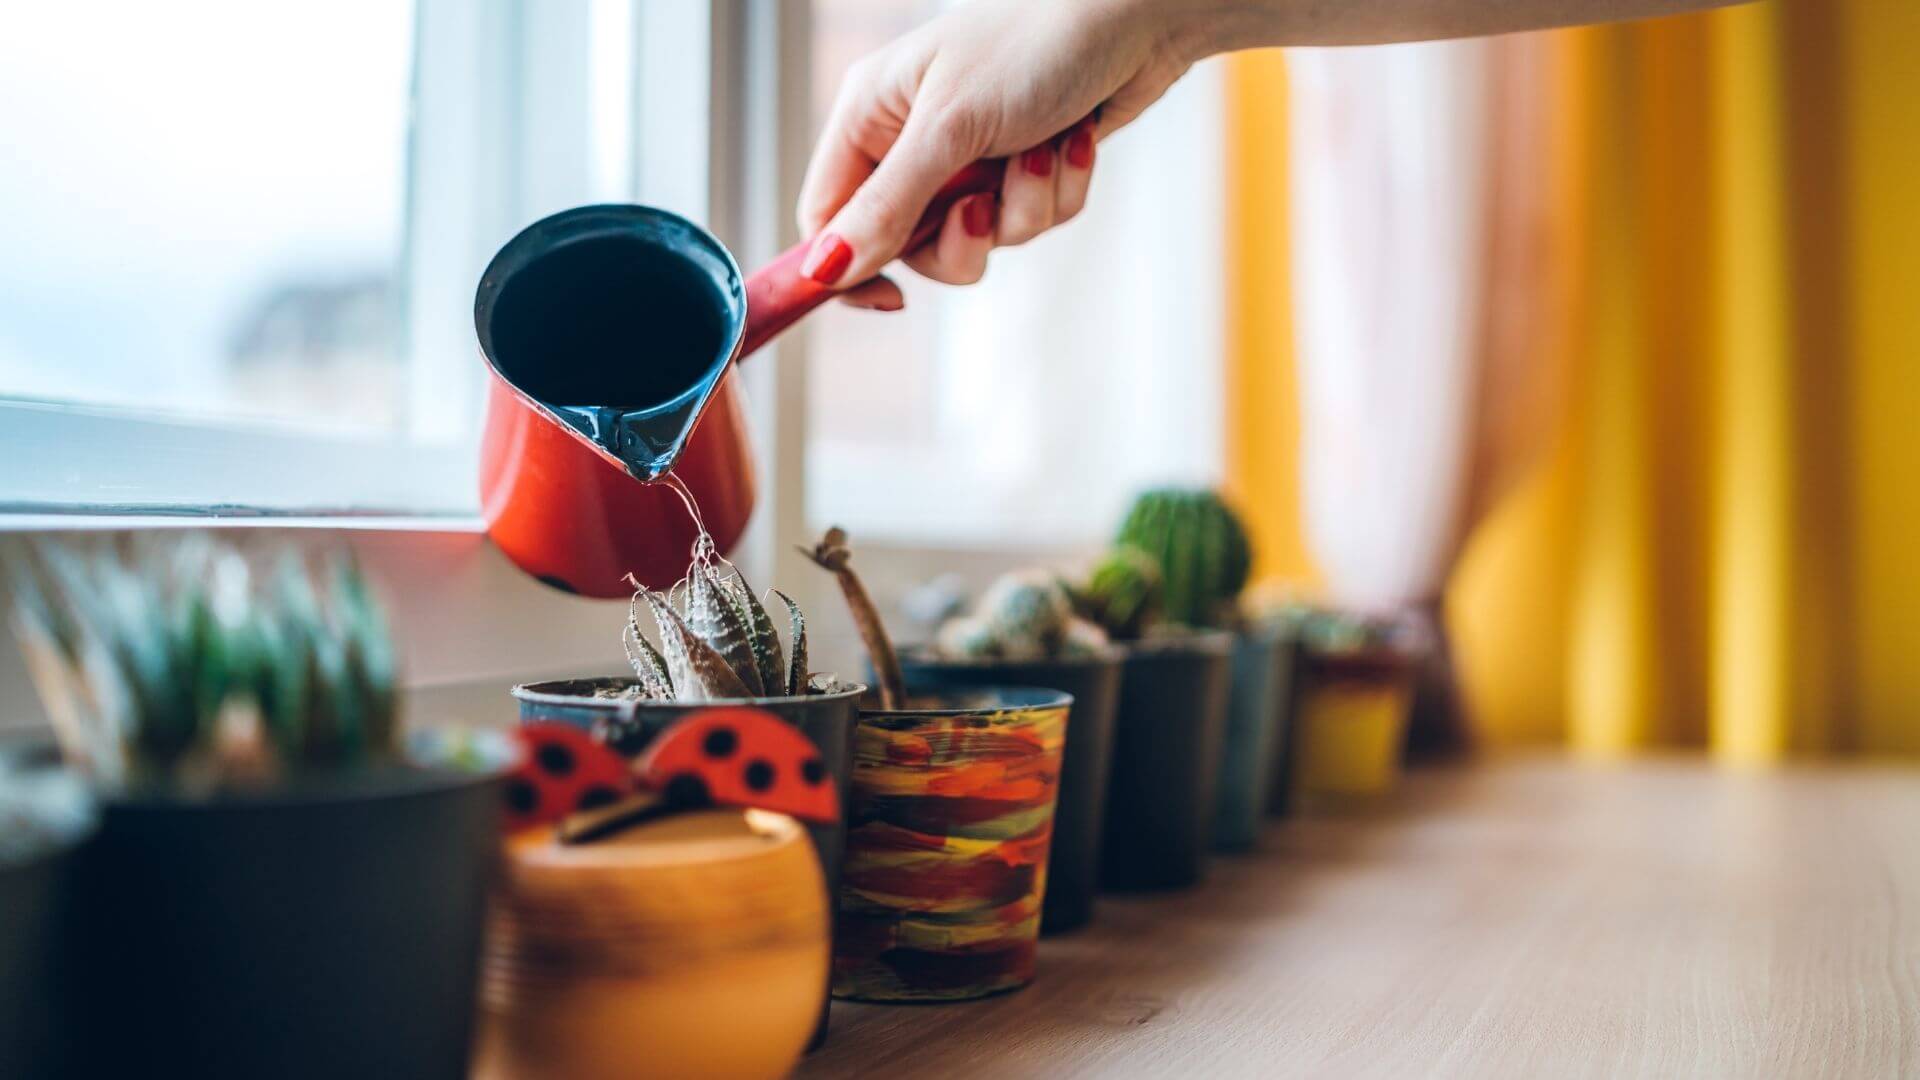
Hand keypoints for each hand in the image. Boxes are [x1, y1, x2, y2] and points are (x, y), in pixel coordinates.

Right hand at [796, 0, 1210, 309]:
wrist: (1136, 15)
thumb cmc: (1034, 45)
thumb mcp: (949, 128)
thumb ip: (886, 205)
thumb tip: (825, 270)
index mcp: (871, 114)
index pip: (828, 216)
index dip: (849, 265)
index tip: (890, 299)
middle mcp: (913, 137)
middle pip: (907, 244)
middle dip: (963, 238)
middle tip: (987, 208)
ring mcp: (970, 155)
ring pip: (979, 239)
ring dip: (1022, 209)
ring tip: (1043, 151)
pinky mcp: (1022, 166)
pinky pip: (1028, 220)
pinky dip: (1057, 191)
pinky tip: (1074, 139)